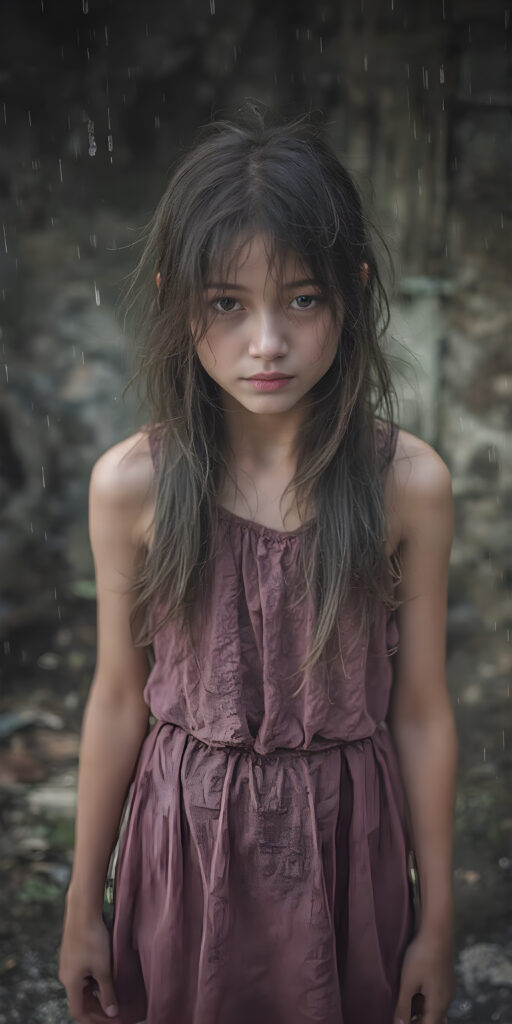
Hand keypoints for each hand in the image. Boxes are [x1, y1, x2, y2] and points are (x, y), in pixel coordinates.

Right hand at [58, 901, 118, 1022]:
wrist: (83, 910)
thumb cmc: (93, 939)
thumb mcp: (103, 968)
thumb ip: (107, 992)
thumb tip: (112, 1012)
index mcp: (71, 983)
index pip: (79, 1012)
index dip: (95, 1020)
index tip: (111, 1020)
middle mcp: (66, 976)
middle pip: (80, 1001)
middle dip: (97, 1009)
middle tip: (115, 1011)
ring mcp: (68, 965)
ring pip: (82, 989)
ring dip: (96, 995)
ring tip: (113, 996)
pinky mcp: (72, 955)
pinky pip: (81, 976)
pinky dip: (93, 983)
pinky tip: (106, 978)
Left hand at [394, 929, 453, 1023]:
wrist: (437, 932)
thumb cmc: (421, 958)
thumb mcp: (408, 983)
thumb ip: (404, 1006)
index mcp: (438, 1005)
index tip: (402, 1021)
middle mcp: (446, 1000)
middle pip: (435, 1020)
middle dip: (420, 1021)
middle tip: (404, 1016)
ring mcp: (448, 989)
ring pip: (437, 1010)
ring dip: (424, 1013)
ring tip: (408, 1008)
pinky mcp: (446, 978)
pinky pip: (438, 999)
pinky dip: (428, 1003)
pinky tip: (417, 994)